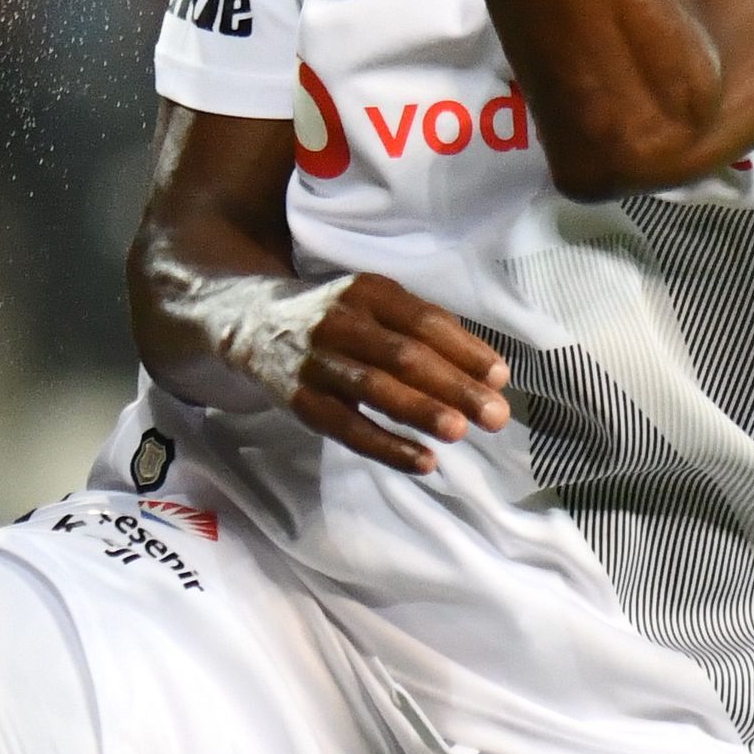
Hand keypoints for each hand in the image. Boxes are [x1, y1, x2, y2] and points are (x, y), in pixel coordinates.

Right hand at [247, 275, 513, 476]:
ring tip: (460, 431)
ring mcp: (318, 362)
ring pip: (375, 389)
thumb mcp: (375, 305)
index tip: (500, 378)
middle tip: (495, 415)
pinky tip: (423, 460)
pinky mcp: (302, 400)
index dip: (464, 350)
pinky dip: (387, 446)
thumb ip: (425, 329)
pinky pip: (348, 427)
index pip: (424, 321)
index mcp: (369, 292)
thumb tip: (487, 370)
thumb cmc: (337, 318)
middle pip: (404, 356)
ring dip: (421, 412)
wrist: (253, 323)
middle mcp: (341, 322)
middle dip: (453, 386)